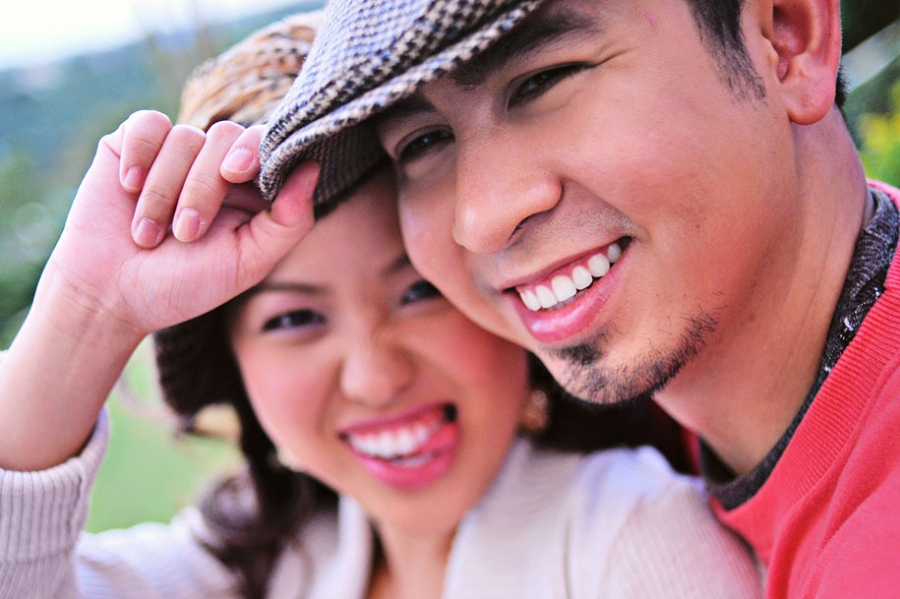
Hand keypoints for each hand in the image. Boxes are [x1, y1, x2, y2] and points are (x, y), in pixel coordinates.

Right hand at [44, 109, 317, 342]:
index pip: (267, 146)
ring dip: (165, 191)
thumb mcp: (248, 262)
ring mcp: (176, 152)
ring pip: (185, 137)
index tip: (237, 172)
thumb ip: (288, 221)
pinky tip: (129, 187)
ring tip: (148, 234)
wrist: (112, 295)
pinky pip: (147, 124)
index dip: (256, 152)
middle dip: (204, 187)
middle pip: (226, 137)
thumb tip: (313, 167)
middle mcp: (216, 163)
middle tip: (185, 233)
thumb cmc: (185, 284)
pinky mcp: (133, 143)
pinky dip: (140, 155)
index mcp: (251, 189)